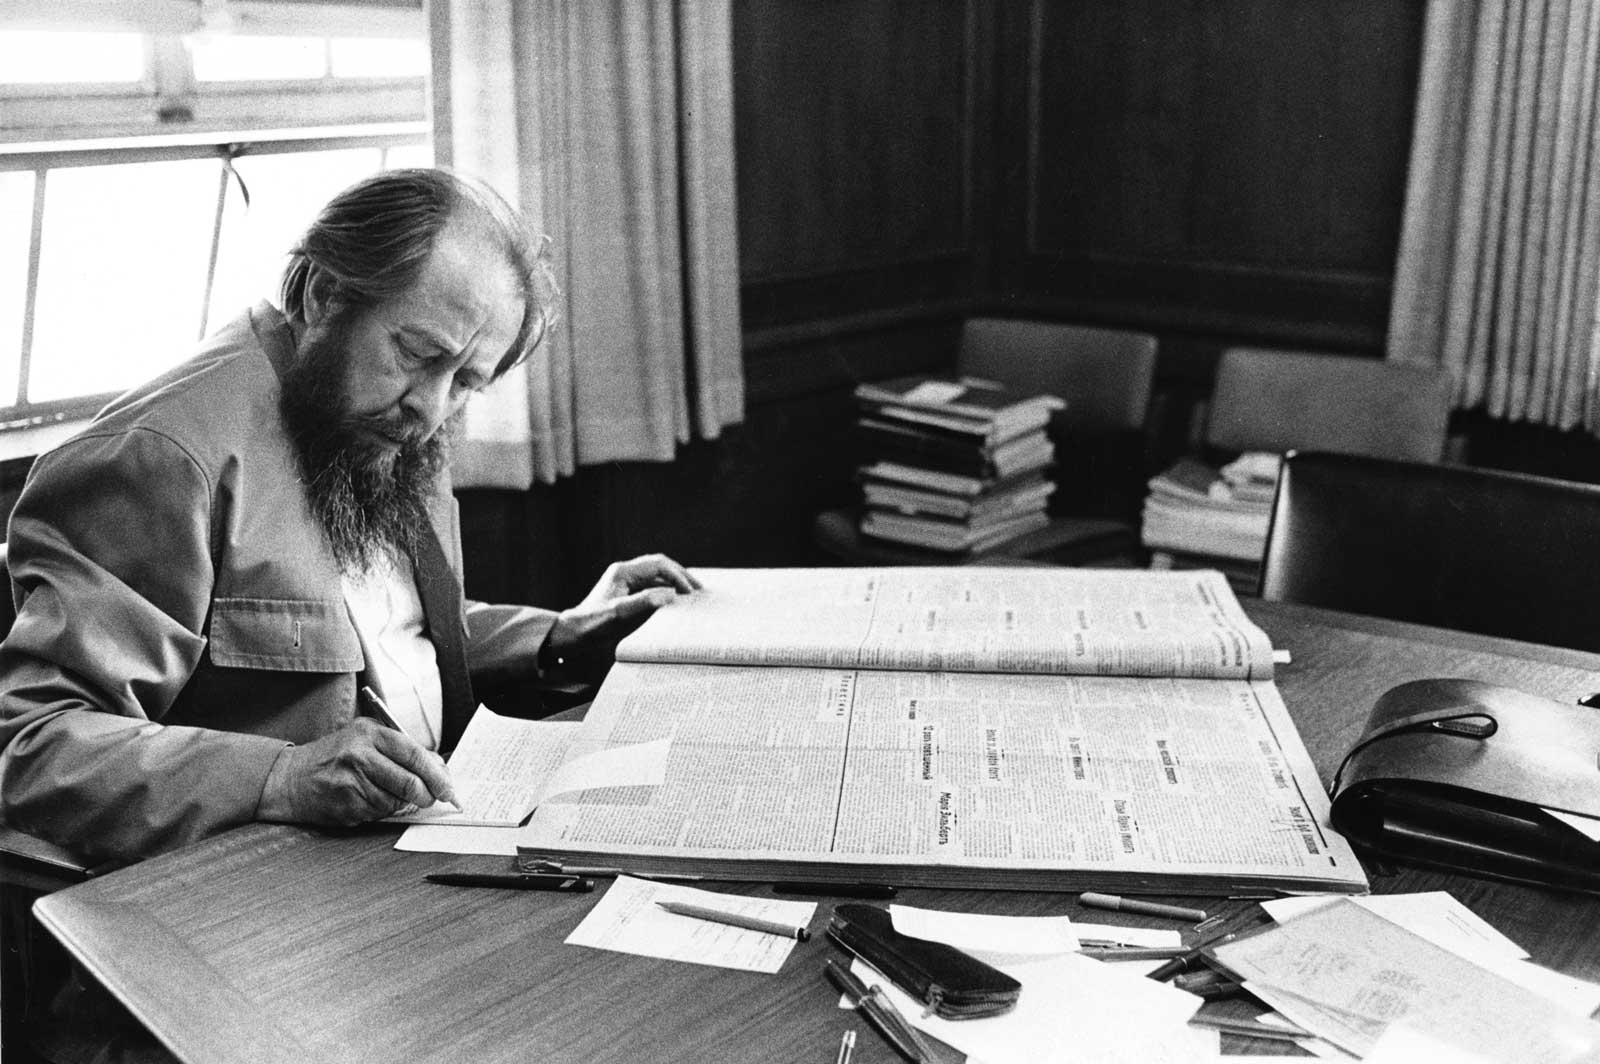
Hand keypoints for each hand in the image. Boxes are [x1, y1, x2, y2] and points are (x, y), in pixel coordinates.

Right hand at [257, 718, 458, 826]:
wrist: (289, 778)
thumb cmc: (335, 757)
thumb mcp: (365, 740)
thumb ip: (401, 750)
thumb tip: (439, 769)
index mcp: (369, 733)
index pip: (413, 753)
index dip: (436, 774)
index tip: (449, 788)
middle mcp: (359, 755)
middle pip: (409, 781)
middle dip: (426, 795)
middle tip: (430, 799)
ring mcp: (350, 781)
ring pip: (395, 801)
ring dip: (400, 803)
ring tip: (383, 792)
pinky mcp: (344, 805)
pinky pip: (378, 813)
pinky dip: (380, 811)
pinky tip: (365, 800)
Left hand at [546, 553, 699, 666]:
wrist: (574, 634)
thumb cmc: (593, 623)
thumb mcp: (619, 614)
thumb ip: (645, 602)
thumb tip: (670, 594)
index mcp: (624, 571)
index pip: (658, 565)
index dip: (677, 576)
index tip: (690, 592)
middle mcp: (626, 573)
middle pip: (660, 567)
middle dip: (680, 576)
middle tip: (698, 589)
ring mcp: (626, 583)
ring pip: (657, 577)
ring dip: (674, 584)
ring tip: (692, 595)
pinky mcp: (627, 594)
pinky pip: (652, 588)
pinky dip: (666, 593)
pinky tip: (675, 603)